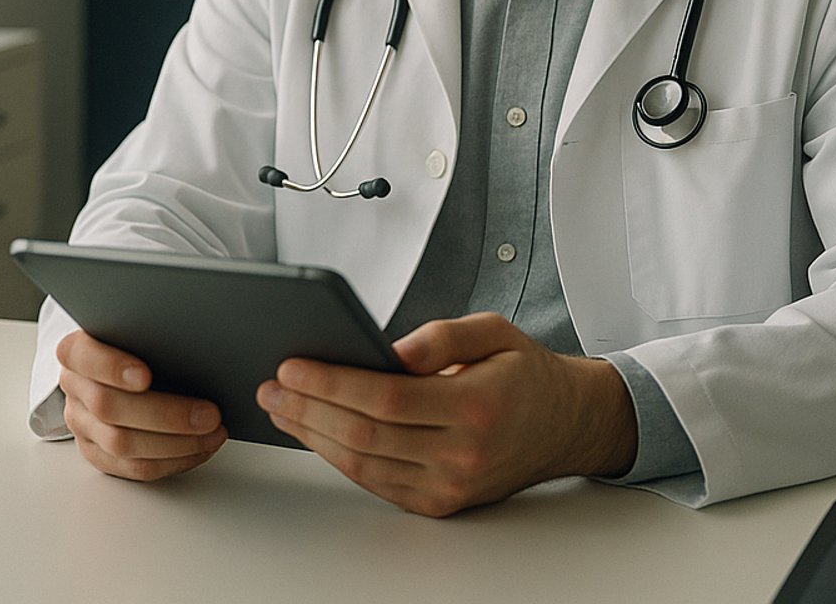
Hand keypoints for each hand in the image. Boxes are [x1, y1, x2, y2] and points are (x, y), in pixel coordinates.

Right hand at [56, 329, 227, 480]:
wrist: (123, 367)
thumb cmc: (139, 344)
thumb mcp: (142, 330)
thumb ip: (154, 337)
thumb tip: (200, 348)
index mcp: (77, 351)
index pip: (85, 358)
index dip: (113, 369)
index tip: (146, 376)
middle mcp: (75, 388)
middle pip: (109, 407)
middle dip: (166, 415)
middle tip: (208, 414)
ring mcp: (83, 424)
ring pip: (122, 444)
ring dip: (176, 443)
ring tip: (212, 433)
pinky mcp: (98, 453)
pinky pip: (133, 467)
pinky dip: (173, 461)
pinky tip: (200, 448)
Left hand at [255, 312, 637, 516]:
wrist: (565, 426)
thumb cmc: (524, 373)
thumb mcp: (494, 331)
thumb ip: (440, 336)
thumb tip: (386, 350)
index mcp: (476, 406)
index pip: (386, 399)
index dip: (332, 383)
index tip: (292, 365)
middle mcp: (462, 455)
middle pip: (364, 435)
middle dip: (307, 408)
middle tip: (271, 385)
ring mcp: (450, 487)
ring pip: (362, 465)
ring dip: (312, 436)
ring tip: (280, 406)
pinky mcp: (440, 503)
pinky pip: (375, 482)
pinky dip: (337, 457)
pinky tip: (314, 432)